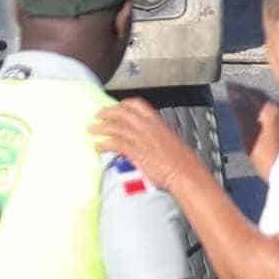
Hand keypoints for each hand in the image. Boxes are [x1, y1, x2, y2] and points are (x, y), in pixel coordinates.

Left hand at [87, 95, 207, 196]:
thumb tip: (148, 138)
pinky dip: (104, 143)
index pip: (137, 105)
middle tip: (98, 116)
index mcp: (158, 123)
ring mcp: (142, 139)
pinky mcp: (136, 152)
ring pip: (115, 127)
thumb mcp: (171, 141)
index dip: (123, 104)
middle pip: (122, 112)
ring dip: (100, 128)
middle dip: (107, 113)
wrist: (187, 174)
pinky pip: (115, 143)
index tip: (116, 107)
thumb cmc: (182, 163)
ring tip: (92, 130)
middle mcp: (148, 128)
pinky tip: (98, 146)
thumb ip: (156, 136)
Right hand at [223, 81, 278, 175]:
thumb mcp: (247, 133)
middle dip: (245, 92)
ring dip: (251, 100)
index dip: (238, 89)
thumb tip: (234, 96)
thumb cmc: (266, 155)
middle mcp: (278, 111)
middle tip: (232, 90)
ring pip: (264, 103)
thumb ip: (241, 112)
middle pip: (259, 96)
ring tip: (240, 100)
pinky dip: (257, 108)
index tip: (228, 86)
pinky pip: (268, 110)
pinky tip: (252, 113)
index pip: (250, 92)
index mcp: (269, 110)